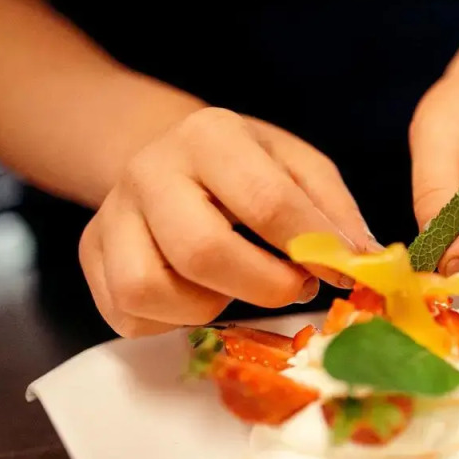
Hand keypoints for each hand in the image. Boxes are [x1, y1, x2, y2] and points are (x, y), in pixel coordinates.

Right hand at [80, 107, 376, 337]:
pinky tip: (201, 296)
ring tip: (240, 288)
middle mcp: (150, 171)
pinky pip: (128, 315)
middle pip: (202, 251)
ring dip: (210, 308)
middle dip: (264, 286)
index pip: (266, 201)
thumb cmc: (246, 167)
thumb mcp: (298, 166)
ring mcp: (111, 214)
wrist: (166, 155)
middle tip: (296, 287)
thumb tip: (366, 262)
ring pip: (150, 289)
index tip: (344, 274)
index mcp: (209, 136)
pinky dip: (172, 322)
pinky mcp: (91, 256)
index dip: (312, 248)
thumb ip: (334, 211)